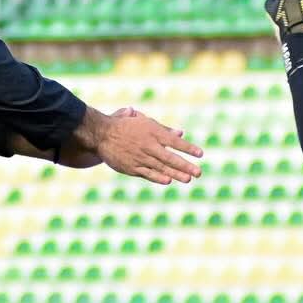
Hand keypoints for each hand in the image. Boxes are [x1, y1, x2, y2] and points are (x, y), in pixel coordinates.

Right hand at [77, 107, 201, 185]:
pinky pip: (148, 174)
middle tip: (198, 173)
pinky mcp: (132, 167)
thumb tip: (180, 133)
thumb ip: (162, 128)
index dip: (188, 147)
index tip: (200, 154)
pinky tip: (168, 181)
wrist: (101, 134)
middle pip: (170, 157)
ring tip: (188, 179)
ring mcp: (140, 157)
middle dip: (186, 166)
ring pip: (161, 168)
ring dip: (176, 174)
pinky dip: (158, 178)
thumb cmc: (125, 125)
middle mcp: (148, 145)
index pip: (174, 141)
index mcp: (152, 131)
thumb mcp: (143, 121)